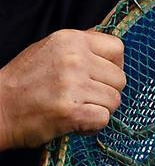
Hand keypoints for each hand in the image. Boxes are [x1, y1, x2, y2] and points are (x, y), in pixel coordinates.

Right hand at [0, 29, 124, 149]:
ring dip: (100, 110)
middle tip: (86, 98)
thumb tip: (111, 52)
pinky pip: (104, 119)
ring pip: (114, 100)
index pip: (117, 48)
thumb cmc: (24, 81)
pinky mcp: (73, 110)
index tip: (102, 77)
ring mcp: (74, 84)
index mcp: (70, 40)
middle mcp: (75, 59)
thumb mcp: (49, 50)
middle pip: (120, 79)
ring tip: (78, 109)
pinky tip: (76, 123)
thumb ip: (80, 48)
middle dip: (107, 92)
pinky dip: (93, 126)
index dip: (115, 66)